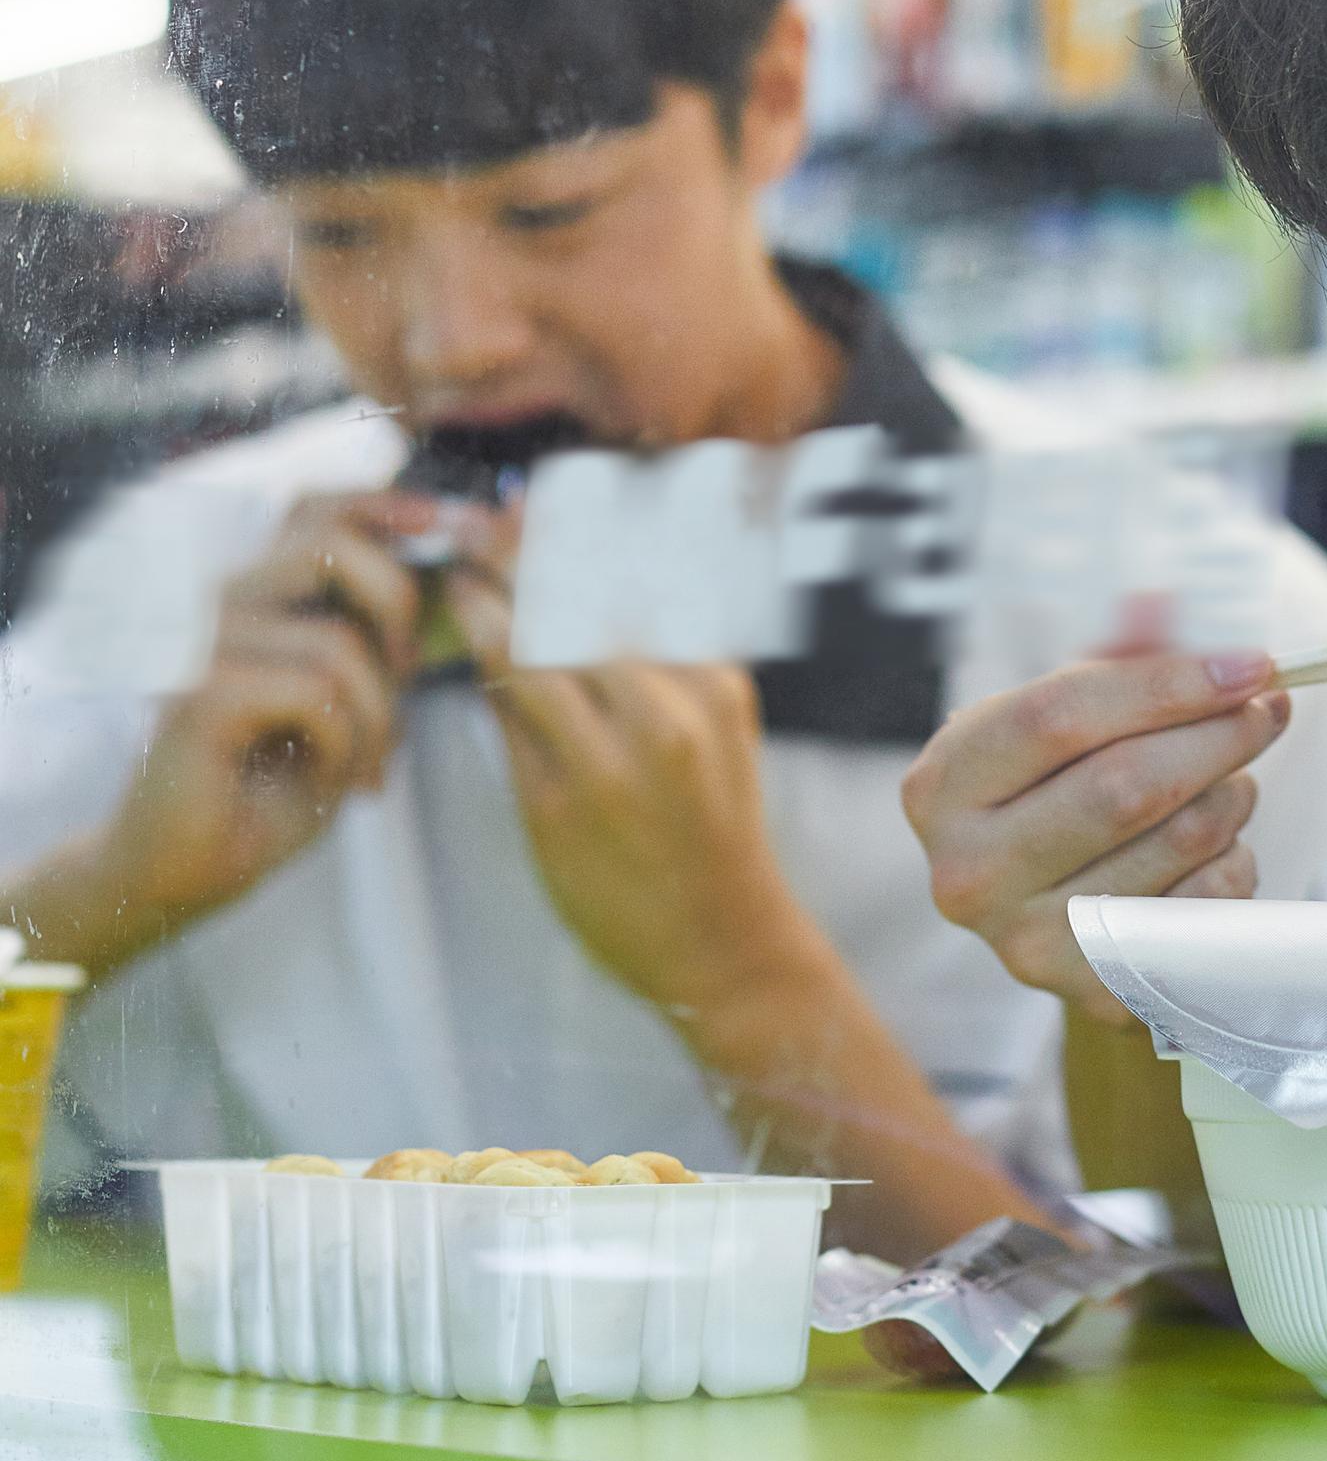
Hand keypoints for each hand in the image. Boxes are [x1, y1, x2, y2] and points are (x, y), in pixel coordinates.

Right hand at [90, 491, 434, 941]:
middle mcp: (222, 603)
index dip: (386, 504)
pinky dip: (344, 745)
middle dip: (398, 606)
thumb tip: (456, 571)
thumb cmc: (279, 785)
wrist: (193, 867)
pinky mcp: (196, 695)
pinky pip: (314, 694)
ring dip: (376, 716)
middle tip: (406, 677)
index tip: (454, 522)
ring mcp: (201, 644)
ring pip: (337, 642)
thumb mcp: (352, 700)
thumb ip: (382, 638)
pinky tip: (330, 781)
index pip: (317, 509)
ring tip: (365, 763)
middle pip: (331, 545)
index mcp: (259, 593)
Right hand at [445, 527, 818, 1014]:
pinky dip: (636, 587)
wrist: (726, 938)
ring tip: (534, 524)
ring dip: (580, 559)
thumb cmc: (617, 902)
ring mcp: (709, 698)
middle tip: (493, 522)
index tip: (455, 569)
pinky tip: (599, 560)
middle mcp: (662, 720)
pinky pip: (675, 620)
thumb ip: (516, 725)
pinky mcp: (736, 688)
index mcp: (598, 764)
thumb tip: (483, 638)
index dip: (485, 600)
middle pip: (580, 609)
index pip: (523, 650)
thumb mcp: (540, 823)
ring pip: (631, 602)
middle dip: (531, 558)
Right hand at [902, 649, 1287, 1017]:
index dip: (1168, 684)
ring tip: (1232, 777)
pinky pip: (1209, 910)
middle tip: (1269, 709)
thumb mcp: (1069, 712)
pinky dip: (1236, 864)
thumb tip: (1160, 607)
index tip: (1250, 664)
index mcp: (942, 786)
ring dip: (1233, 796)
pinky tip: (1218, 848)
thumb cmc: (1061, 786)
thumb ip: (1118, 656)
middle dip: (1220, 736)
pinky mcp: (1097, 994)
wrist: (1053, 910)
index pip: (1060, 717)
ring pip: (1180, 844)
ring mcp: (1028, 947)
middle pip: (1126, 787)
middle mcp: (968, 876)